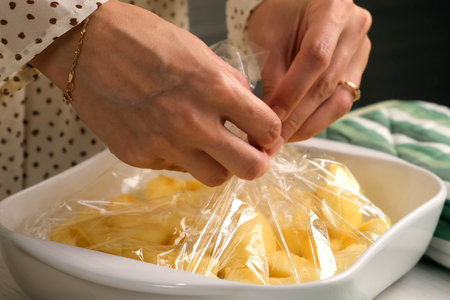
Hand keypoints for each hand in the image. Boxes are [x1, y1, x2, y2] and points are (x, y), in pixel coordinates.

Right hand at [31, 0, 281, 185]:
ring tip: (212, 148)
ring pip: (214, 178)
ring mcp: (164, 144)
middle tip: (250, 152)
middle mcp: (192, 122)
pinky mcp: (138, 157)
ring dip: (221, 165)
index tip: (266, 134)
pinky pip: (176, 169)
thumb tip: (248, 111)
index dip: (272, 134)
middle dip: (257, 161)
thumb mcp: (200, 52)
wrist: (87, 45)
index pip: (268, 129)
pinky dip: (182, 158)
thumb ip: (229, 85)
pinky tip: (171, 137)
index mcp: (215, 88)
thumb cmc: (143, 40)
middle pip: (250, 168)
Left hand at [248, 0, 370, 140]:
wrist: (296, 6)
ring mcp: (361, 51)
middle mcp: (354, 29)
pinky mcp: (358, 70)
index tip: (272, 116)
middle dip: (298, 117)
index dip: (293, 91)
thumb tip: (270, 119)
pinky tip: (299, 129)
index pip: (316, 58)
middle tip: (274, 140)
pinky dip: (318, 119)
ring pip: (339, 100)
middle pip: (328, 83)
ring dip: (310, 124)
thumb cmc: (279, 16)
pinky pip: (341, 102)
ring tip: (285, 139)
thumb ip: (273, 75)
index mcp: (332, 9)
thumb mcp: (268, 38)